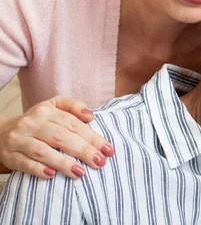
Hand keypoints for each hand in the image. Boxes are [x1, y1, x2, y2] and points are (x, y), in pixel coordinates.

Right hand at [0, 96, 114, 178]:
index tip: (108, 149)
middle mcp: (32, 123)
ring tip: (80, 172)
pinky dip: (38, 169)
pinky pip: (24, 163)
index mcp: (46, 110)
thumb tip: (91, 116)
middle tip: (100, 162)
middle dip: (83, 150)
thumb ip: (73, 106)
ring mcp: (19, 139)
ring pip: (42, 151)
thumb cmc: (37, 121)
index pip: (73, 124)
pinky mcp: (9, 155)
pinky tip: (51, 175)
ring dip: (63, 162)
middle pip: (61, 136)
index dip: (92, 137)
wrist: (1, 132)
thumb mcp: (53, 106)